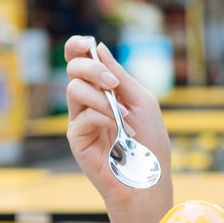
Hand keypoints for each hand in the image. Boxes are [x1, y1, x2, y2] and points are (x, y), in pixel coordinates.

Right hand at [64, 35, 171, 204]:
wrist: (148, 179)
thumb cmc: (150, 143)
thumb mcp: (142, 102)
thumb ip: (121, 76)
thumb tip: (100, 48)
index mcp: (105, 90)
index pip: (81, 61)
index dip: (77, 47)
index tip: (86, 43)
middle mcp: (89, 102)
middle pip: (73, 69)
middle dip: (92, 68)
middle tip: (113, 83)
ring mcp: (81, 120)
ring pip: (73, 89)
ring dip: (100, 96)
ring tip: (121, 113)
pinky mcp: (76, 139)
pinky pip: (81, 116)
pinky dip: (100, 117)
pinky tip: (116, 129)